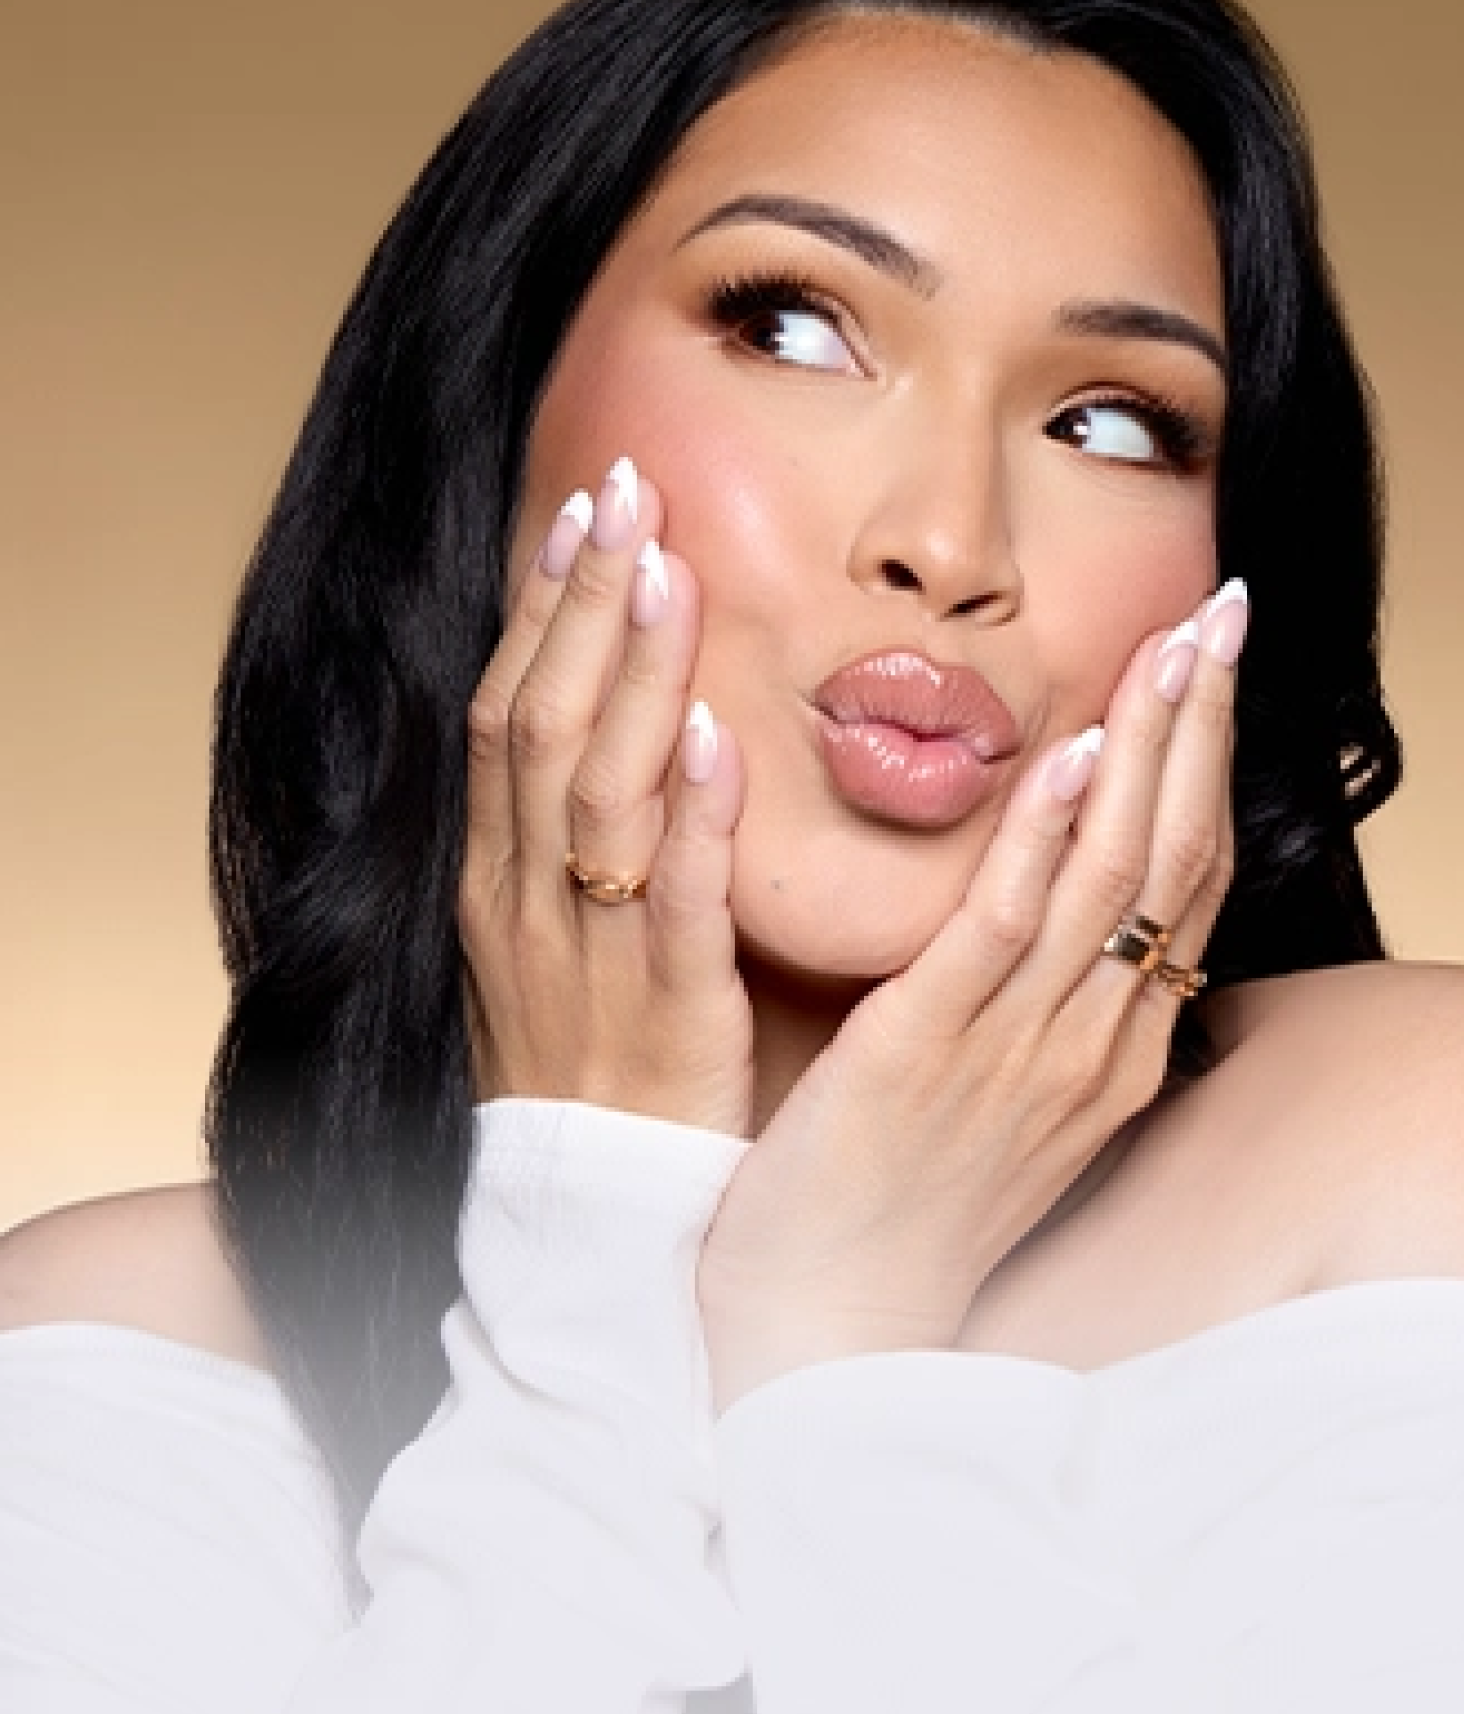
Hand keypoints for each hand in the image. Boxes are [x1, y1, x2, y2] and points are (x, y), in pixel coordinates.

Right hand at [457, 459, 753, 1135]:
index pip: (509, 716)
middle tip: (627, 488)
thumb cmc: (589, 1071)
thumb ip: (574, 838)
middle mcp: (525, 905)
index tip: (584, 511)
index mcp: (495, 883)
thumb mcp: (552, 942)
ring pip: (598, 794)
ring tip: (665, 569)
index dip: (545, 611)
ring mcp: (589, 958)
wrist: (589, 1225)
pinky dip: (692, 818)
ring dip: (632, 676)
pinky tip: (718, 737)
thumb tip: (622, 724)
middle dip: (583, 604)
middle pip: (543, 726)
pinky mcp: (665, 1015)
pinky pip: (673, 905)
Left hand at [698, 584, 1243, 1408]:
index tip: (1217, 661)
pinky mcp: (928, 1055)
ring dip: (1152, 748)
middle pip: (1175, 859)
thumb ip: (1036, 1002)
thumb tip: (1053, 904)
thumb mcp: (998, 1100)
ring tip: (1177, 641)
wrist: (824, 1329)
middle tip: (1228, 607)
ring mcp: (1021, 1052)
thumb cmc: (900, 1209)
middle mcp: (1091, 1046)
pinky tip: (1075, 754)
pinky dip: (1049, 838)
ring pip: (1115, 877)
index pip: (1184, 882)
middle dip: (1204, 724)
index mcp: (1107, 1052)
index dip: (1208, 762)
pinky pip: (1005, 931)